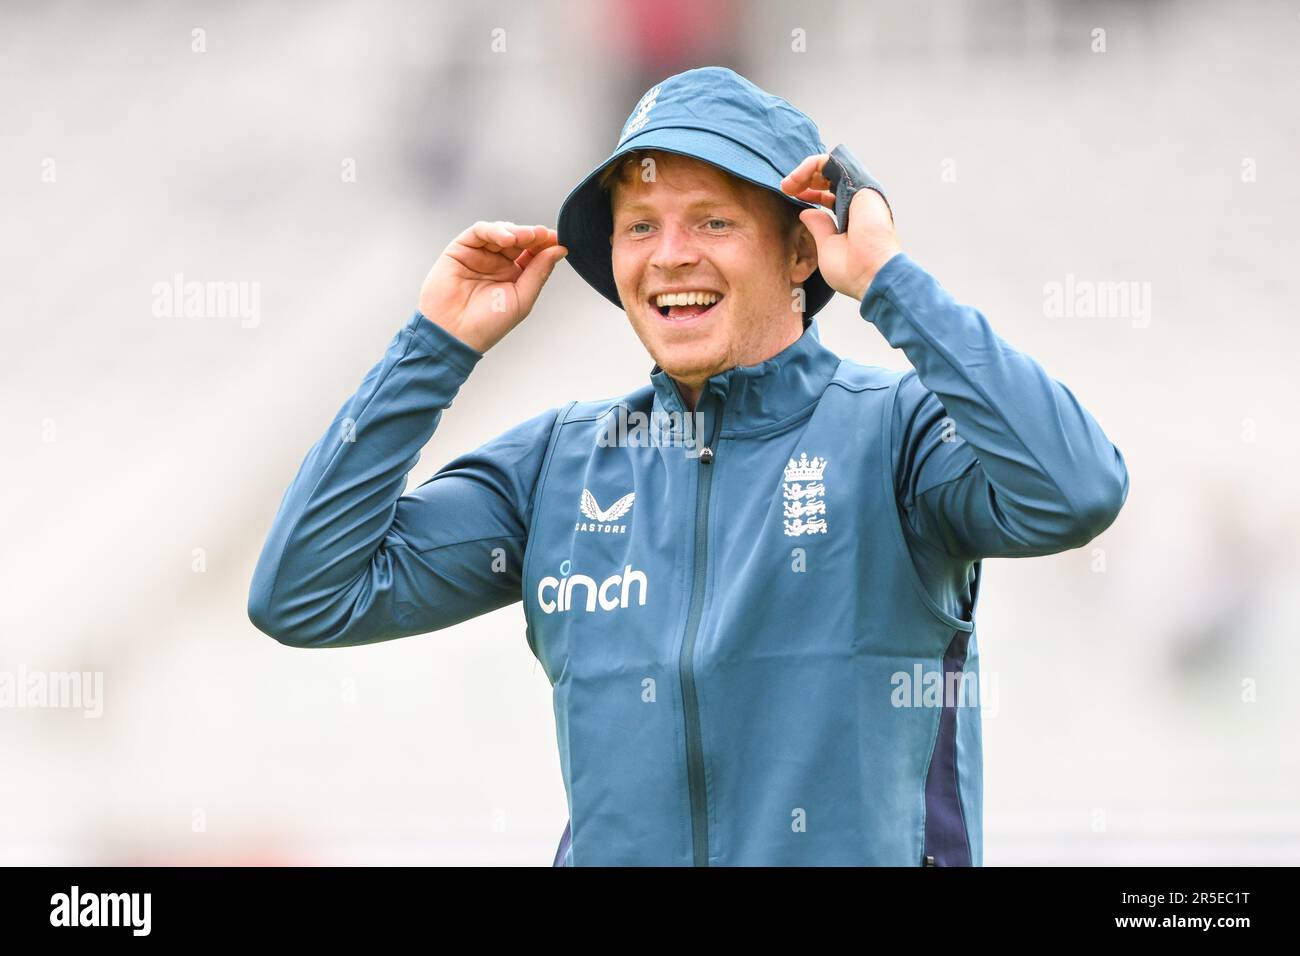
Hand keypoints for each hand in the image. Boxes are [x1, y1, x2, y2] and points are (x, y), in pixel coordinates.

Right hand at [418, 221, 566, 352]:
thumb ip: (539, 272)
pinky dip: (494, 230)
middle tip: (543, 235)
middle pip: (519, 240)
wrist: (453, 334)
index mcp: (514, 276)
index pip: (533, 253)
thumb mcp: (522, 298)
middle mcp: (497, 264)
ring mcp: (479, 255)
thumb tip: (559, 249)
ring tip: (526, 237)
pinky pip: (479, 232)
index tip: (557, 239)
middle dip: (532, 235)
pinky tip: (507, 238)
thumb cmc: (487, 324)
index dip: (545, 244)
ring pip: (500, 232)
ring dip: (515, 231)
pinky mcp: (460, 249)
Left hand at [781, 154, 900, 300]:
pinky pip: (832, 162)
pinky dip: (811, 165)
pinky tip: (796, 178)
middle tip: (785, 187)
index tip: (791, 197)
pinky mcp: (859, 182)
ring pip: (829, 166)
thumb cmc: (851, 269)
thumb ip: (818, 226)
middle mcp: (857, 201)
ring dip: (804, 171)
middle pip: (828, 178)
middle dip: (803, 179)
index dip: (809, 193)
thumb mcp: (827, 246)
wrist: (870, 272)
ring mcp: (859, 191)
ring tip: (787, 184)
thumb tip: (806, 212)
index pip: (828, 195)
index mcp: (852, 217)